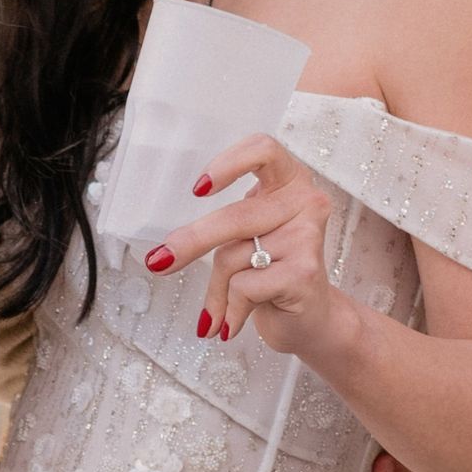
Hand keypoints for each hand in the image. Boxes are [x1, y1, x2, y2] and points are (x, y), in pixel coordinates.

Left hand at [147, 133, 354, 360]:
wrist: (313, 319)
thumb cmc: (274, 272)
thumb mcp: (244, 241)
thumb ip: (217, 233)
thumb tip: (160, 256)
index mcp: (288, 181)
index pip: (264, 149)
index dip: (229, 162)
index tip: (199, 188)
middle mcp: (305, 200)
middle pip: (234, 217)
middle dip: (191, 243)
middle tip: (159, 262)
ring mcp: (308, 235)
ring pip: (233, 256)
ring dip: (216, 291)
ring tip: (220, 312)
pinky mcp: (306, 271)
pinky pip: (244, 286)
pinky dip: (230, 309)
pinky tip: (234, 323)